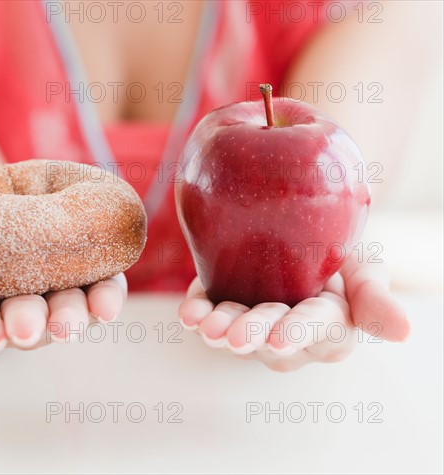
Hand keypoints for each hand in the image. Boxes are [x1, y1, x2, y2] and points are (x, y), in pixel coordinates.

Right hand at [0, 274, 126, 359]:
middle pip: (27, 319)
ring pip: (67, 307)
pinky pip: (104, 287)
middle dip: (27, 323)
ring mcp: (60, 293)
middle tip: (26, 328)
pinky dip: (106, 298)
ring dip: (69, 315)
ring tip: (69, 323)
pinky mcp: (94, 274)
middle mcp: (23, 309)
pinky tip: (107, 307)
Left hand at [177, 257, 409, 371]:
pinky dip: (197, 314)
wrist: (305, 234)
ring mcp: (255, 323)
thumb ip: (375, 295)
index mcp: (331, 323)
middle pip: (271, 338)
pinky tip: (188, 313)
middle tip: (236, 336)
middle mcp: (290, 332)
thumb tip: (405, 332)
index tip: (282, 337)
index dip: (299, 332)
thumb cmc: (339, 253)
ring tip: (205, 325)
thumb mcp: (363, 267)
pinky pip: (209, 316)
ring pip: (237, 332)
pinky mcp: (225, 306)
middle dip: (254, 334)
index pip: (318, 329)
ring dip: (219, 328)